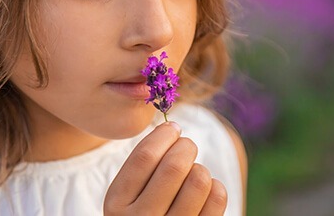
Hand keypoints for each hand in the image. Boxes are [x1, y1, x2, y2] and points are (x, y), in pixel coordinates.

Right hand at [104, 122, 227, 214]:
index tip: (173, 128)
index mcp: (116, 205)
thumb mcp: (127, 196)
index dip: (164, 135)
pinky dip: (216, 186)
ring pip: (199, 180)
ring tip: (193, 174)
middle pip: (174, 166)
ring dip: (200, 169)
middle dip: (186, 147)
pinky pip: (217, 199)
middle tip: (187, 146)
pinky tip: (206, 190)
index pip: (145, 157)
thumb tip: (173, 129)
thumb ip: (141, 166)